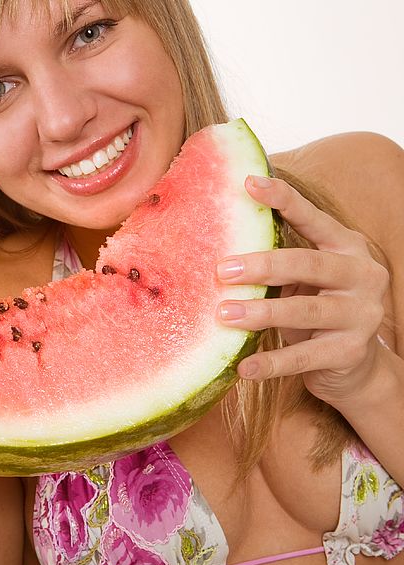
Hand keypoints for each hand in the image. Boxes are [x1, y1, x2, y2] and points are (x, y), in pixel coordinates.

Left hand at [215, 175, 389, 404]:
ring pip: (304, 311)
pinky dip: (270, 363)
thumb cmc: (315, 308)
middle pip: (308, 264)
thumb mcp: (302, 279)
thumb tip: (215, 243)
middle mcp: (362, 275)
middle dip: (262, 266)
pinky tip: (243, 368)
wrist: (355, 364)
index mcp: (348, 247)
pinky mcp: (350, 352)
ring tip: (223, 314)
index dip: (283, 200)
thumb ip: (277, 259)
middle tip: (222, 270)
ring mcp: (360, 315)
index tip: (248, 183)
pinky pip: (303, 357)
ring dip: (260, 313)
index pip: (314, 218)